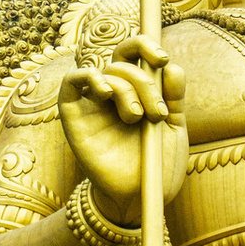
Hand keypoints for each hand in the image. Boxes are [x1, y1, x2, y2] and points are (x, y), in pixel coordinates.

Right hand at [58, 32, 187, 225]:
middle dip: (144, 81)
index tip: (162, 59)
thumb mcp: (174, 129)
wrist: (138, 199)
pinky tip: (104, 91)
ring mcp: (92, 104)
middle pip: (122, 62)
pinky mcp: (73, 117)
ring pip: (105, 72)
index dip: (145, 46)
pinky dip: (86, 77)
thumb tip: (172, 66)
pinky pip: (70, 83)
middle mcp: (113, 94)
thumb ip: (174, 97)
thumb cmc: (156, 166)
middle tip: (157, 112)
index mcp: (137, 91)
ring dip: (126, 89)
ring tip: (137, 118)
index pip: (135, 54)